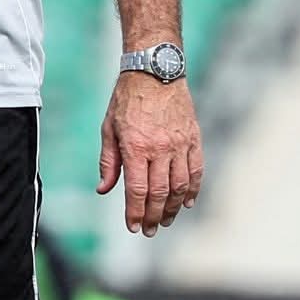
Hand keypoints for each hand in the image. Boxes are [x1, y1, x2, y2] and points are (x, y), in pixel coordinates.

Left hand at [97, 74, 203, 234]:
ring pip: (180, 186)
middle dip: (155, 216)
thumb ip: (108, 162)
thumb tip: (104, 189)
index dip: (136, 213)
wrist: (154, 70)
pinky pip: (196, 170)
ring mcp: (179, 144)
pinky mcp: (193, 138)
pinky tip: (187, 202)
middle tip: (151, 230)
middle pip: (160, 193)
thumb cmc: (127, 99)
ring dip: (174, 208)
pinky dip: (193, 189)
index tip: (134, 227)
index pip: (137, 190)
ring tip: (166, 220)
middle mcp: (160, 148)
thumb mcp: (109, 128)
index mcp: (135, 147)